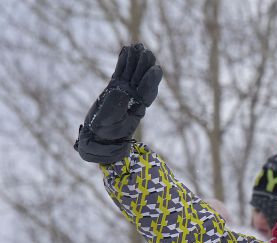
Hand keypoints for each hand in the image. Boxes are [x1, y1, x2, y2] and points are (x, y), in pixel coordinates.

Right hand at [75, 43, 162, 162]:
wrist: (99, 140)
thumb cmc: (108, 135)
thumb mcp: (114, 123)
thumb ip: (119, 107)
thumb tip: (122, 90)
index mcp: (137, 108)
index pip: (147, 91)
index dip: (151, 80)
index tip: (156, 69)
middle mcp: (133, 98)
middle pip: (141, 78)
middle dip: (144, 65)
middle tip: (147, 51)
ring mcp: (124, 92)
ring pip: (131, 73)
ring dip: (134, 60)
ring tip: (138, 46)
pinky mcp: (114, 89)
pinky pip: (120, 72)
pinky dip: (122, 62)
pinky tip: (126, 50)